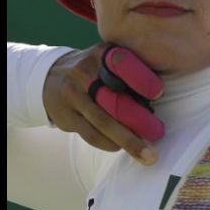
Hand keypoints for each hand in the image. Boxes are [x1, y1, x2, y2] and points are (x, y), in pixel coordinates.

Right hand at [42, 43, 164, 164]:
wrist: (50, 76)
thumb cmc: (95, 70)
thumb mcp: (108, 58)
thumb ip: (130, 68)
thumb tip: (160, 95)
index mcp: (102, 55)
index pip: (123, 65)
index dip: (141, 79)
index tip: (159, 93)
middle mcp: (85, 73)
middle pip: (115, 100)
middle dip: (139, 120)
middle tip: (159, 134)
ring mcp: (73, 95)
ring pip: (103, 123)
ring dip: (128, 141)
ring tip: (148, 155)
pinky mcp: (65, 115)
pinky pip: (90, 134)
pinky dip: (109, 144)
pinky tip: (122, 148)